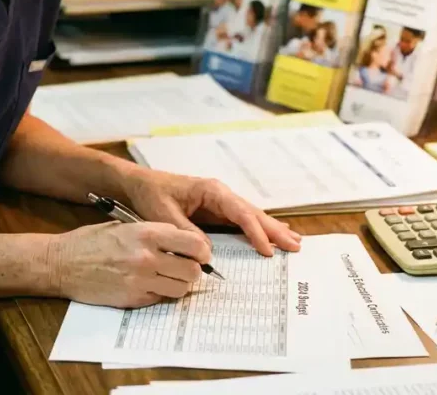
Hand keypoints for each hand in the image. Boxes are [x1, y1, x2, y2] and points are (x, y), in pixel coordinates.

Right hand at [52, 221, 209, 307]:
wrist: (63, 263)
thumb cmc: (92, 241)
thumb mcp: (124, 226)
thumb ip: (154, 234)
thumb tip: (183, 244)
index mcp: (147, 233)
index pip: (193, 244)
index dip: (201, 250)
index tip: (200, 253)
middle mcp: (147, 257)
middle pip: (193, 271)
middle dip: (193, 270)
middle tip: (185, 267)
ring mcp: (141, 281)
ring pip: (181, 289)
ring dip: (179, 284)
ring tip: (168, 277)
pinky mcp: (133, 299)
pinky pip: (161, 299)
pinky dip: (160, 293)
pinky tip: (148, 284)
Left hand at [120, 169, 301, 256]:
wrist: (140, 185)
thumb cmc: (151, 195)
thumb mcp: (165, 215)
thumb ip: (187, 232)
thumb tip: (208, 251)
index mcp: (212, 191)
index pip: (240, 213)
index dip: (256, 232)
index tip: (268, 250)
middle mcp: (221, 194)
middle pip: (253, 213)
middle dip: (275, 230)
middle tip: (296, 246)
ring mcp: (220, 202)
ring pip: (252, 217)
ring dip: (272, 230)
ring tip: (294, 242)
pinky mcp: (216, 211)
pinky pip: (242, 221)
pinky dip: (258, 230)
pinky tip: (272, 237)